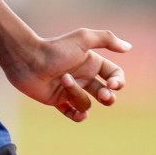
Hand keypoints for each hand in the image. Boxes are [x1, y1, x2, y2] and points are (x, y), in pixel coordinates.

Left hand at [3, 28, 130, 122]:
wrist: (27, 60)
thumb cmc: (55, 49)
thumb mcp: (83, 39)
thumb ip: (107, 39)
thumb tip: (128, 47)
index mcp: (91, 62)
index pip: (114, 75)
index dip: (118, 82)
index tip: (112, 84)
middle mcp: (83, 77)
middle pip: (106, 94)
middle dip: (108, 97)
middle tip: (103, 95)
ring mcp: (71, 90)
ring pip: (87, 103)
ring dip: (78, 95)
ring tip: (63, 80)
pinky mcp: (58, 101)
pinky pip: (74, 113)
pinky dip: (77, 116)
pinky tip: (78, 114)